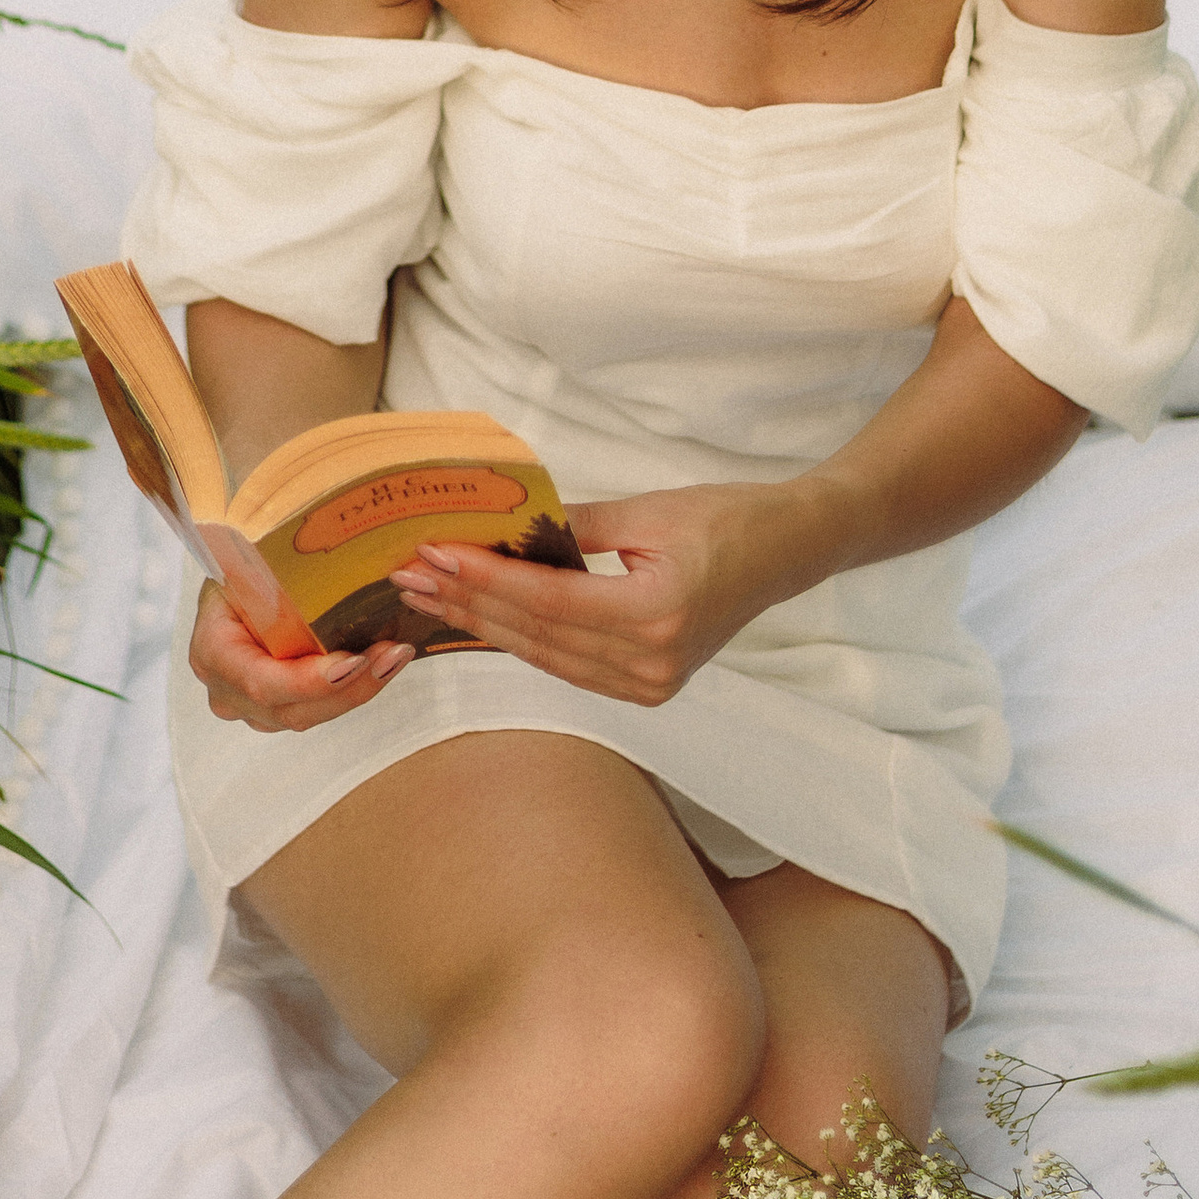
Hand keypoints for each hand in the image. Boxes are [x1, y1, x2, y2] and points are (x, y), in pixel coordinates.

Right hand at [188, 580, 415, 733]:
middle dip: (349, 687)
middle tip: (392, 655)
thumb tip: (327, 542)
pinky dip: (353, 688)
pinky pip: (317, 708)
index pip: (259, 681)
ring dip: (359, 689)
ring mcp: (250, 707)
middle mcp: (227, 691)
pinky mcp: (276, 708)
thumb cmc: (239, 567)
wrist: (231, 582)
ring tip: (396, 656)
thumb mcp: (247, 562)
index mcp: (212, 652)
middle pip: (291, 707)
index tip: (353, 663)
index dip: (306, 681)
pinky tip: (384, 663)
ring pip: (310, 714)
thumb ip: (271, 571)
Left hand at [392, 485, 798, 707]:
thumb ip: (574, 524)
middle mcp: (651, 663)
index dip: (486, 579)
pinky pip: (568, 667)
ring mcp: (650, 684)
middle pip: (539, 636)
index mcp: (656, 615)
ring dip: (485, 626)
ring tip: (430, 596)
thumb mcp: (649, 511)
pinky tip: (481, 619)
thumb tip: (502, 523)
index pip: (549, 601)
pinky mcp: (647, 687)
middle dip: (469, 604)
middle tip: (410, 573)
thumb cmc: (726, 519)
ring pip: (546, 658)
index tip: (433, 553)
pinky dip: (523, 641)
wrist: (788, 552)